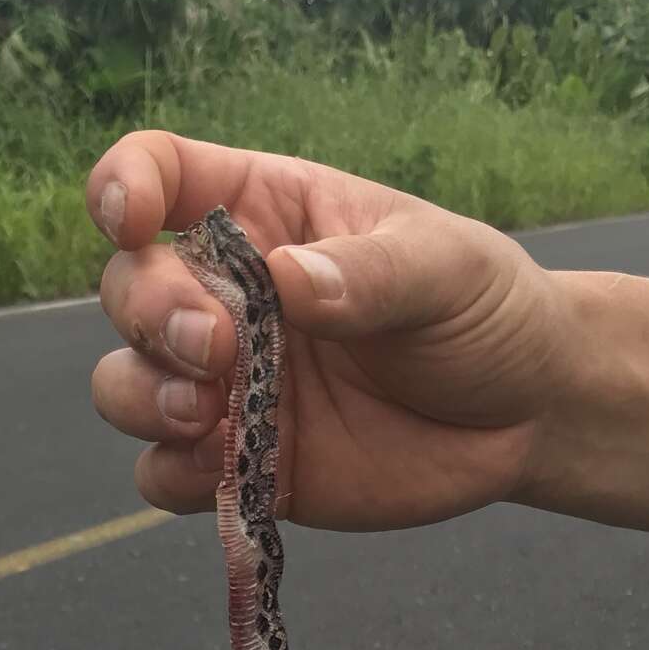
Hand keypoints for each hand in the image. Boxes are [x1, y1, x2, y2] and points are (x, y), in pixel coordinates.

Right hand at [87, 129, 581, 530]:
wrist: (524, 414)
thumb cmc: (481, 311)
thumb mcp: (445, 269)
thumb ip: (369, 274)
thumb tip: (287, 282)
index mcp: (264, 215)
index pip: (161, 175)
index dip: (123, 186)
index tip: (133, 220)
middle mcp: (226, 297)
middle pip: (129, 288)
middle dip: (152, 315)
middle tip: (218, 350)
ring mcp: (227, 385)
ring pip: (125, 383)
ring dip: (144, 397)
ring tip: (207, 415)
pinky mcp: (238, 464)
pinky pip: (163, 474)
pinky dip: (172, 473)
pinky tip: (221, 467)